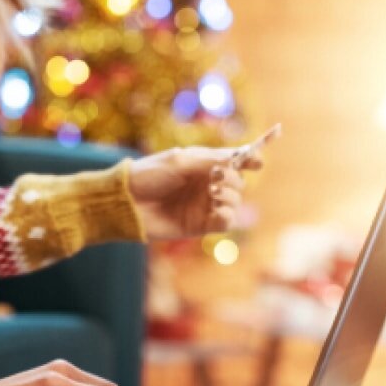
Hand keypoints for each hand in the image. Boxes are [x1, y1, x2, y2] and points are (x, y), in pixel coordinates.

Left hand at [129, 124, 280, 239]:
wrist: (127, 202)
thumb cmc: (149, 175)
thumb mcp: (181, 161)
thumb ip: (211, 160)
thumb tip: (238, 159)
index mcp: (203, 164)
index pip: (234, 161)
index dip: (250, 160)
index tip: (258, 162)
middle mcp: (207, 184)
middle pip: (239, 182)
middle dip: (234, 179)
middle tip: (216, 178)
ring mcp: (204, 205)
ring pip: (236, 202)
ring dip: (231, 196)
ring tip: (213, 193)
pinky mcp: (200, 225)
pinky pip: (225, 222)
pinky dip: (227, 216)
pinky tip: (216, 210)